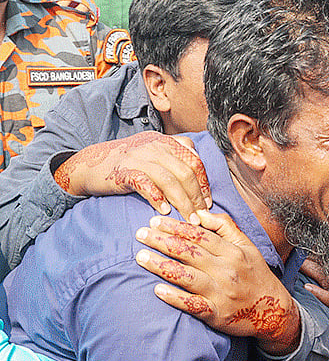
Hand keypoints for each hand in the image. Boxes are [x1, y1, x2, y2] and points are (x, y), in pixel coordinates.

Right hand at [53, 131, 212, 218]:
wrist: (89, 165)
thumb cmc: (126, 164)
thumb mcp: (152, 153)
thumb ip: (174, 158)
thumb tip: (200, 176)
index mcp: (164, 141)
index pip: (194, 160)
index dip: (204, 182)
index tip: (208, 202)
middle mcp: (154, 146)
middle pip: (185, 172)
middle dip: (197, 196)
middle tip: (202, 215)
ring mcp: (138, 157)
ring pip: (170, 180)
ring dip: (183, 202)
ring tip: (190, 219)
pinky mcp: (124, 171)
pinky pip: (146, 184)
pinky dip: (158, 198)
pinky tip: (165, 211)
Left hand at [134, 211, 300, 354]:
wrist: (274, 310)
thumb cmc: (256, 275)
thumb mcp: (248, 247)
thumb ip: (226, 227)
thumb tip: (200, 213)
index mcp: (233, 252)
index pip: (200, 235)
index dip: (176, 227)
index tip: (155, 222)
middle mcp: (227, 271)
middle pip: (190, 253)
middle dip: (163, 241)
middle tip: (140, 234)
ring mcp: (221, 293)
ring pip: (187, 277)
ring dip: (162, 266)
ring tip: (141, 257)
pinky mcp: (217, 314)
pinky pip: (193, 305)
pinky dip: (175, 298)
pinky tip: (158, 290)